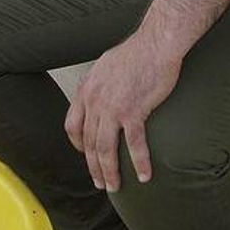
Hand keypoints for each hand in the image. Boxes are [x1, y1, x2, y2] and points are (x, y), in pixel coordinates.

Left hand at [65, 34, 181, 192]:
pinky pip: (134, 144)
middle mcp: (95, 101)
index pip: (73, 125)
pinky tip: (144, 175)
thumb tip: (101, 95)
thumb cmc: (137, 52)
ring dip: (110, 172)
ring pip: (106, 149)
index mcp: (87, 90)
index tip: (87, 155)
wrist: (156, 44)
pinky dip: (139, 163)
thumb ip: (100, 84)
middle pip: (89, 143)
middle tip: (101, 182)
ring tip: (115, 186)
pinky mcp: (134, 112)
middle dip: (94, 167)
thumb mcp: (106, 65)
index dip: (78, 144)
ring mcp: (113, 108)